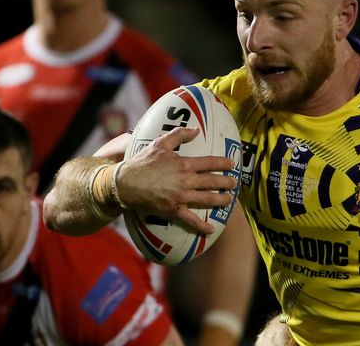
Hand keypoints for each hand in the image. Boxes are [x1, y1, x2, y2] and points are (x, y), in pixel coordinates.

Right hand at [117, 127, 237, 233]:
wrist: (125, 183)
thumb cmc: (142, 162)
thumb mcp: (159, 143)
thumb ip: (179, 135)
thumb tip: (196, 130)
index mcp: (184, 164)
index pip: (210, 163)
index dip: (223, 164)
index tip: (231, 165)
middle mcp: (185, 181)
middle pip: (212, 182)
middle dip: (226, 183)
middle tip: (234, 183)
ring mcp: (181, 197)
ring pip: (207, 199)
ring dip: (221, 200)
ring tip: (230, 200)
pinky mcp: (174, 210)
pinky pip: (190, 219)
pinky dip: (201, 226)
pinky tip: (211, 230)